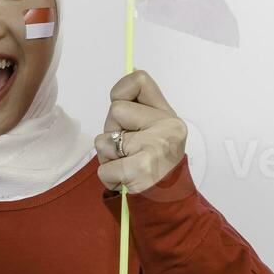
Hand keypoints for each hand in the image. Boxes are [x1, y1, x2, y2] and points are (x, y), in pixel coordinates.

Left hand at [95, 69, 187, 192]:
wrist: (168, 204)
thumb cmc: (155, 166)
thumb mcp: (157, 131)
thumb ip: (142, 106)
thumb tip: (133, 69)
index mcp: (169, 116)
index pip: (139, 81)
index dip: (121, 90)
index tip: (120, 107)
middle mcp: (167, 128)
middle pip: (115, 111)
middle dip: (112, 131)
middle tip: (128, 150)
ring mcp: (155, 147)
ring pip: (105, 139)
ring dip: (108, 156)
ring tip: (127, 165)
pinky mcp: (142, 169)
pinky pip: (104, 167)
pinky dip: (109, 177)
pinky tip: (126, 181)